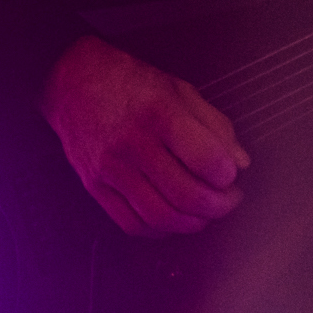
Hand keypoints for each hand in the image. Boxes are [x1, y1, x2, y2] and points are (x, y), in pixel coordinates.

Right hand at [38, 35, 249, 236]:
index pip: (205, 158)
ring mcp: (111, 168)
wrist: (72, 82)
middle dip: (218, 205)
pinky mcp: (95, 186)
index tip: (232, 174)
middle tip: (229, 199)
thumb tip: (240, 161)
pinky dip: (160, 231)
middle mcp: (132, 143)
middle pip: (186, 194)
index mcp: (159, 112)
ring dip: (193, 223)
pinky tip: (174, 220)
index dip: (227, 174)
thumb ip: (214, 125)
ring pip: (161, 217)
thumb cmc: (129, 81)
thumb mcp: (179, 89)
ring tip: (206, 212)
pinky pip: (132, 223)